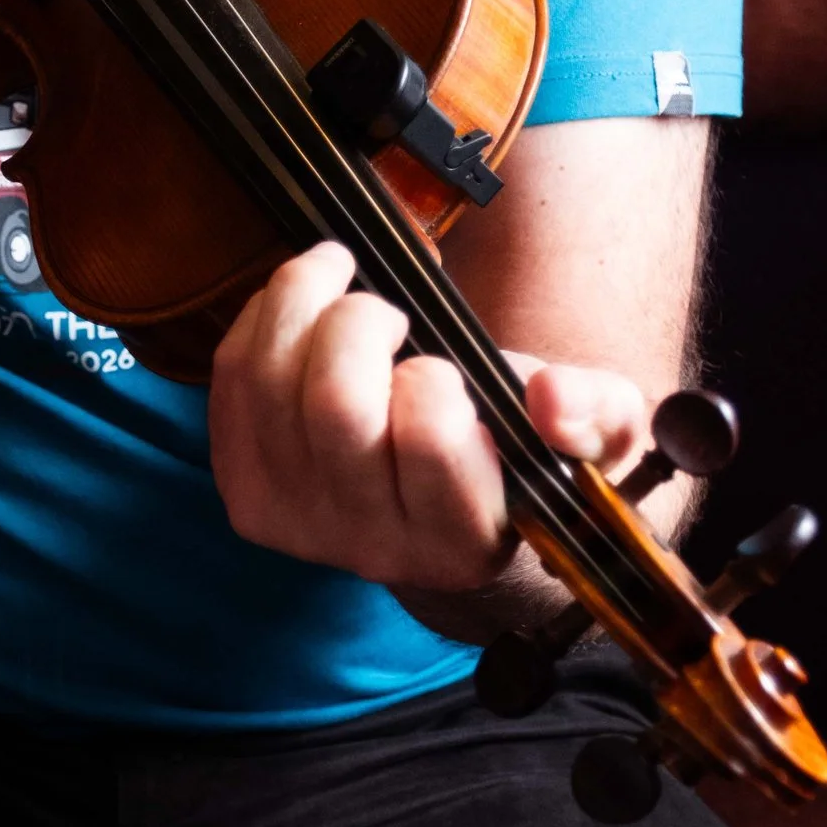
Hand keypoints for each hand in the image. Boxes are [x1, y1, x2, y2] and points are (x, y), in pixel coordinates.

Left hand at [208, 243, 647, 598]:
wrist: (444, 511)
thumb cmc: (521, 454)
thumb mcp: (596, 434)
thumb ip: (594, 411)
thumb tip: (549, 397)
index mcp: (463, 540)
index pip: (431, 439)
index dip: (434, 376)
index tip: (443, 364)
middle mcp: (374, 546)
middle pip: (337, 405)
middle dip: (361, 322)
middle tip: (386, 311)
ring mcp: (298, 525)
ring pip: (269, 384)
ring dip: (304, 302)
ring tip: (340, 279)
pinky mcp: (245, 493)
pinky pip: (230, 382)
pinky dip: (262, 320)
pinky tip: (301, 308)